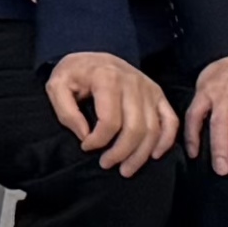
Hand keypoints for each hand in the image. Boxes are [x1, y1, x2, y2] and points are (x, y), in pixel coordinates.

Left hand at [43, 49, 176, 170]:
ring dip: (141, 154)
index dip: (98, 140)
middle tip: (106, 164)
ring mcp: (149, 89)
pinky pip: (170, 121)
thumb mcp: (57, 86)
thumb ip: (66, 112)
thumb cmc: (74, 74)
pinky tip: (154, 155)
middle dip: (121, 153)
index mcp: (107, 78)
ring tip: (126, 169)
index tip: (86, 146)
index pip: (109, 121)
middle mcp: (133, 83)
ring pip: (153, 130)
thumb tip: (85, 136)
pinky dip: (166, 140)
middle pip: (135, 129)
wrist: (93, 57)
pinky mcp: (158, 95)